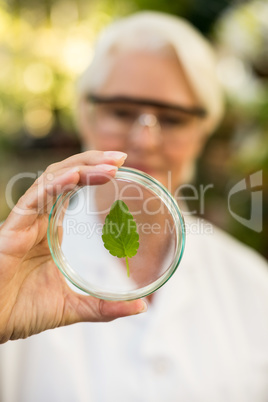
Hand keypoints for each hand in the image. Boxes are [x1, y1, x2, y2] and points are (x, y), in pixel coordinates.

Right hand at [0, 150, 146, 343]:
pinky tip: (75, 178)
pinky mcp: (11, 230)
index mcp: (50, 230)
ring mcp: (25, 222)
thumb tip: (142, 308)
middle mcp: (38, 220)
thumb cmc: (22, 311)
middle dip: (93, 161)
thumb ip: (105, 307)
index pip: (73, 189)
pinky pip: (33, 199)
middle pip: (65, 176)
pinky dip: (54, 186)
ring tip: (110, 165)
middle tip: (122, 157)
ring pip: (51, 181)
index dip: (94, 173)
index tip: (122, 166)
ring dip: (80, 168)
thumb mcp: (73, 306)